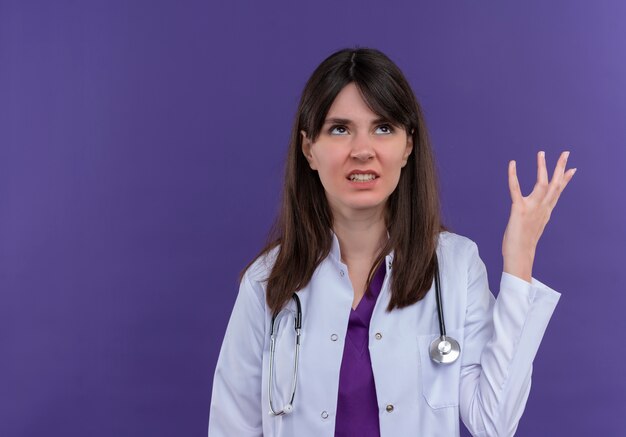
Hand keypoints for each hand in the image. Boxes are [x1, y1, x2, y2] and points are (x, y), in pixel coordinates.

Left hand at [502, 151, 576, 281]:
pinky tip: (512, 164)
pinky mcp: (519, 209)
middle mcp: (542, 208)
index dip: (565, 180)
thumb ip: (537, 217)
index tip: (573, 169)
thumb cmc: (522, 244)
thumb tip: (539, 214)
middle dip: (560, 168)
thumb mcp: (533, 227)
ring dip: (542, 167)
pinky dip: (513, 175)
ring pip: (542, 183)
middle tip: (566, 153)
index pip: (558, 192)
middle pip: (555, 185)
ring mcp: (532, 208)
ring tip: (542, 153)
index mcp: (546, 212)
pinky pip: (515, 189)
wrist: (519, 256)